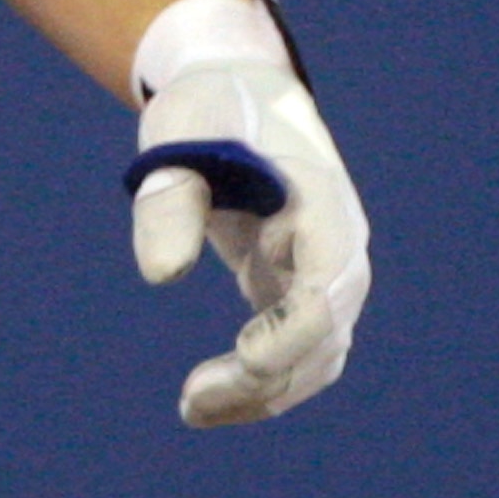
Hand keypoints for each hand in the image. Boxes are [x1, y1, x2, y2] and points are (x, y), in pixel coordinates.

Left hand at [126, 0, 370, 428]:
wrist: (235, 88)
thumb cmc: (206, 107)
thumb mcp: (177, 132)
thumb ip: (169, 198)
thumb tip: (160, 275)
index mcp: (321, 200)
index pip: (328, 283)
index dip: (293, 331)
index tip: (246, 362)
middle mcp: (338, 245)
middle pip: (325, 334)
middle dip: (268, 378)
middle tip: (191, 400)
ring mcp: (324, 271)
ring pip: (315, 356)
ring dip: (264, 393)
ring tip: (192, 408)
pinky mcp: (298, 287)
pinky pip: (294, 350)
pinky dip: (260, 381)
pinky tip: (208, 399)